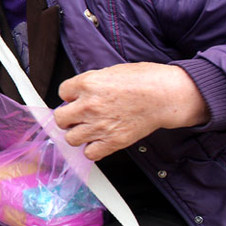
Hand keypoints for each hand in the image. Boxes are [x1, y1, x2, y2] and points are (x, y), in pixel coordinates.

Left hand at [53, 62, 208, 160]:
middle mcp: (89, 105)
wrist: (166, 95)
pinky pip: (90, 153)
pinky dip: (93, 149)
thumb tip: (77, 93)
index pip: (62, 92)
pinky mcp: (112, 141)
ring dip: (78, 134)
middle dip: (68, 117)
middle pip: (60, 119)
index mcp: (88, 84)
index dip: (70, 96)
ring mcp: (99, 125)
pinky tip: (99, 141)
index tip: (77, 98)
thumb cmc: (144, 80)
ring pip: (71, 138)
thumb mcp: (110, 71)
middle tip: (78, 116)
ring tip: (89, 129)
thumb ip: (90, 83)